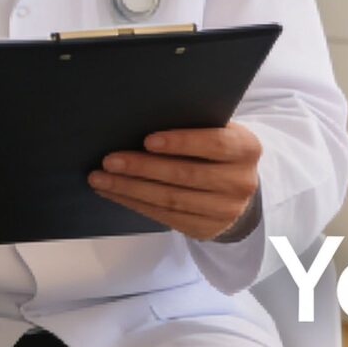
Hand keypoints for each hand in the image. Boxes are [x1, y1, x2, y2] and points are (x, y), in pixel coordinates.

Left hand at [88, 122, 262, 239]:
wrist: (238, 190)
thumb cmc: (218, 151)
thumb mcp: (219, 132)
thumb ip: (196, 125)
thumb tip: (144, 118)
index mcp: (245, 149)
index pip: (214, 145)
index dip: (181, 142)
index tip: (147, 140)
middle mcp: (239, 182)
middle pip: (186, 175)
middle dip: (143, 167)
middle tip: (110, 160)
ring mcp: (224, 211)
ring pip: (171, 199)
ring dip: (131, 189)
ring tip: (102, 178)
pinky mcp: (205, 229)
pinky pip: (165, 216)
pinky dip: (136, 203)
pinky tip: (115, 193)